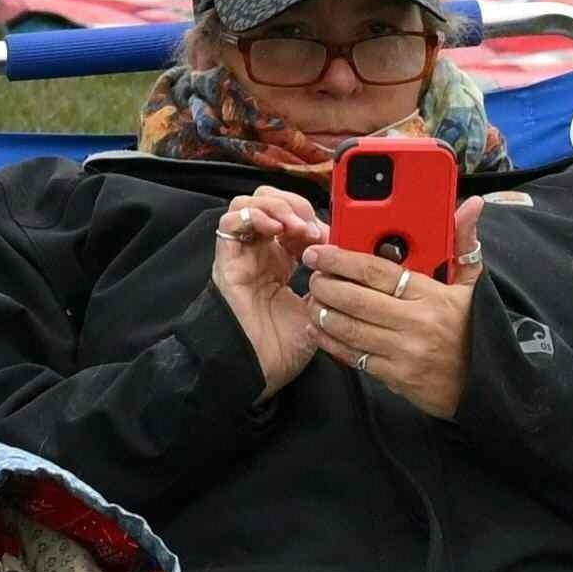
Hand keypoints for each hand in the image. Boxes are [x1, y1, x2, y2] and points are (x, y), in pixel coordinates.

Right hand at [211, 185, 334, 387]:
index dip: (313, 218)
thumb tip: (344, 255)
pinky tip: (275, 229)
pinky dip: (254, 215)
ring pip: (248, 203)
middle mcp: (260, 253)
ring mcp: (242, 254)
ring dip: (276, 206)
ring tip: (294, 225)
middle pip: (269, 202)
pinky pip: (231, 223)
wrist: (258, 369)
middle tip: (310, 225)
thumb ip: (328, 280)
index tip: (331, 235)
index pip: (293, 219)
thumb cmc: (283, 346)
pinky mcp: (227, 260)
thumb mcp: (317, 306)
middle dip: (294, 204)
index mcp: (281, 262)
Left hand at [302, 239, 476, 419]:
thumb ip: (463, 243)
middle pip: (356, 299)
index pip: (377, 271)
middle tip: (312, 274)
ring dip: (322, 312)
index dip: (342, 260)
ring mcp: (404, 352)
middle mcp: (416, 323)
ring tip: (312, 299)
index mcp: (432, 295)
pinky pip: (354, 357)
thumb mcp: (472, 285)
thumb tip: (471, 205)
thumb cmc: (474, 328)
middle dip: (326, 285)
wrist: (484, 381)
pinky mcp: (395, 376)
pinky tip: (319, 329)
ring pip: (349, 329)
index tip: (320, 252)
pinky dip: (330, 342)